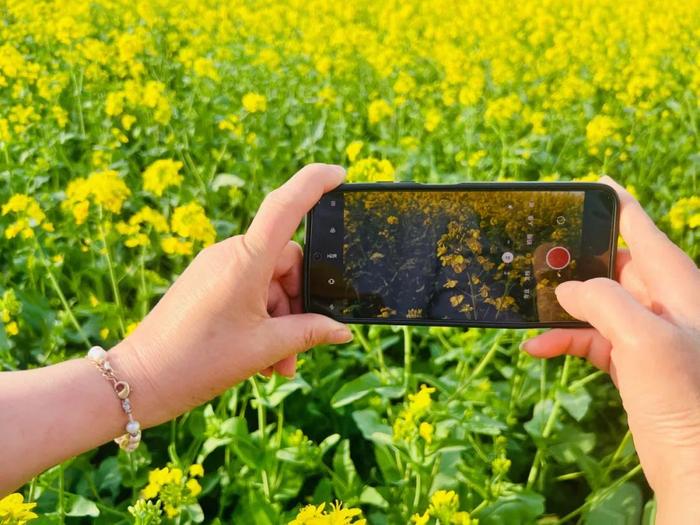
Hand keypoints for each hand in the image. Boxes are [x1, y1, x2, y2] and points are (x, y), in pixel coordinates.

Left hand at [110, 164, 352, 426]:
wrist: (140, 379)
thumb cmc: (199, 361)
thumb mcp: (264, 348)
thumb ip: (309, 333)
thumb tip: (342, 330)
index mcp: (246, 260)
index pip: (285, 206)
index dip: (314, 182)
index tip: (340, 174)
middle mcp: (230, 254)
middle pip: (287, 263)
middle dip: (299, 306)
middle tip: (297, 350)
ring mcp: (216, 267)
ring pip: (269, 283)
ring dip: (281, 321)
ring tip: (277, 364)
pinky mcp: (207, 281)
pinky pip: (248, 290)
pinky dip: (261, 319)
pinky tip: (261, 357)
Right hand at [522, 177, 699, 522]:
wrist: (697, 468)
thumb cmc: (686, 401)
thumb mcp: (645, 340)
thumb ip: (603, 301)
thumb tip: (566, 288)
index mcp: (678, 286)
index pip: (645, 231)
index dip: (619, 204)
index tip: (595, 183)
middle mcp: (665, 304)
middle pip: (614, 266)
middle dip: (575, 264)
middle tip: (537, 258)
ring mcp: (649, 334)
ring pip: (597, 305)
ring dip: (563, 309)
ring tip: (529, 313)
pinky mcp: (634, 363)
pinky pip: (593, 339)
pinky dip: (565, 340)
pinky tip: (538, 348)